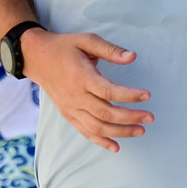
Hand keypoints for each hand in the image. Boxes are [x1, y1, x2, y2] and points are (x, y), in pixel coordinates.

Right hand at [24, 29, 153, 152]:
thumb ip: (110, 50)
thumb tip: (132, 57)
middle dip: (130, 117)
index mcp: (82, 77)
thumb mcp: (86, 40)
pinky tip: (117, 147)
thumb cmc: (65, 47)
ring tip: (140, 131)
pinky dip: (101, 141)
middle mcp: (76, 96)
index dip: (129, 95)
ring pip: (97, 126)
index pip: (109, 91)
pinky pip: (85, 132)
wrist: (37, 58)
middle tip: (150, 118)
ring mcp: (71, 108)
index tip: (147, 95)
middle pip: (106, 112)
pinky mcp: (68, 114)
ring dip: (120, 132)